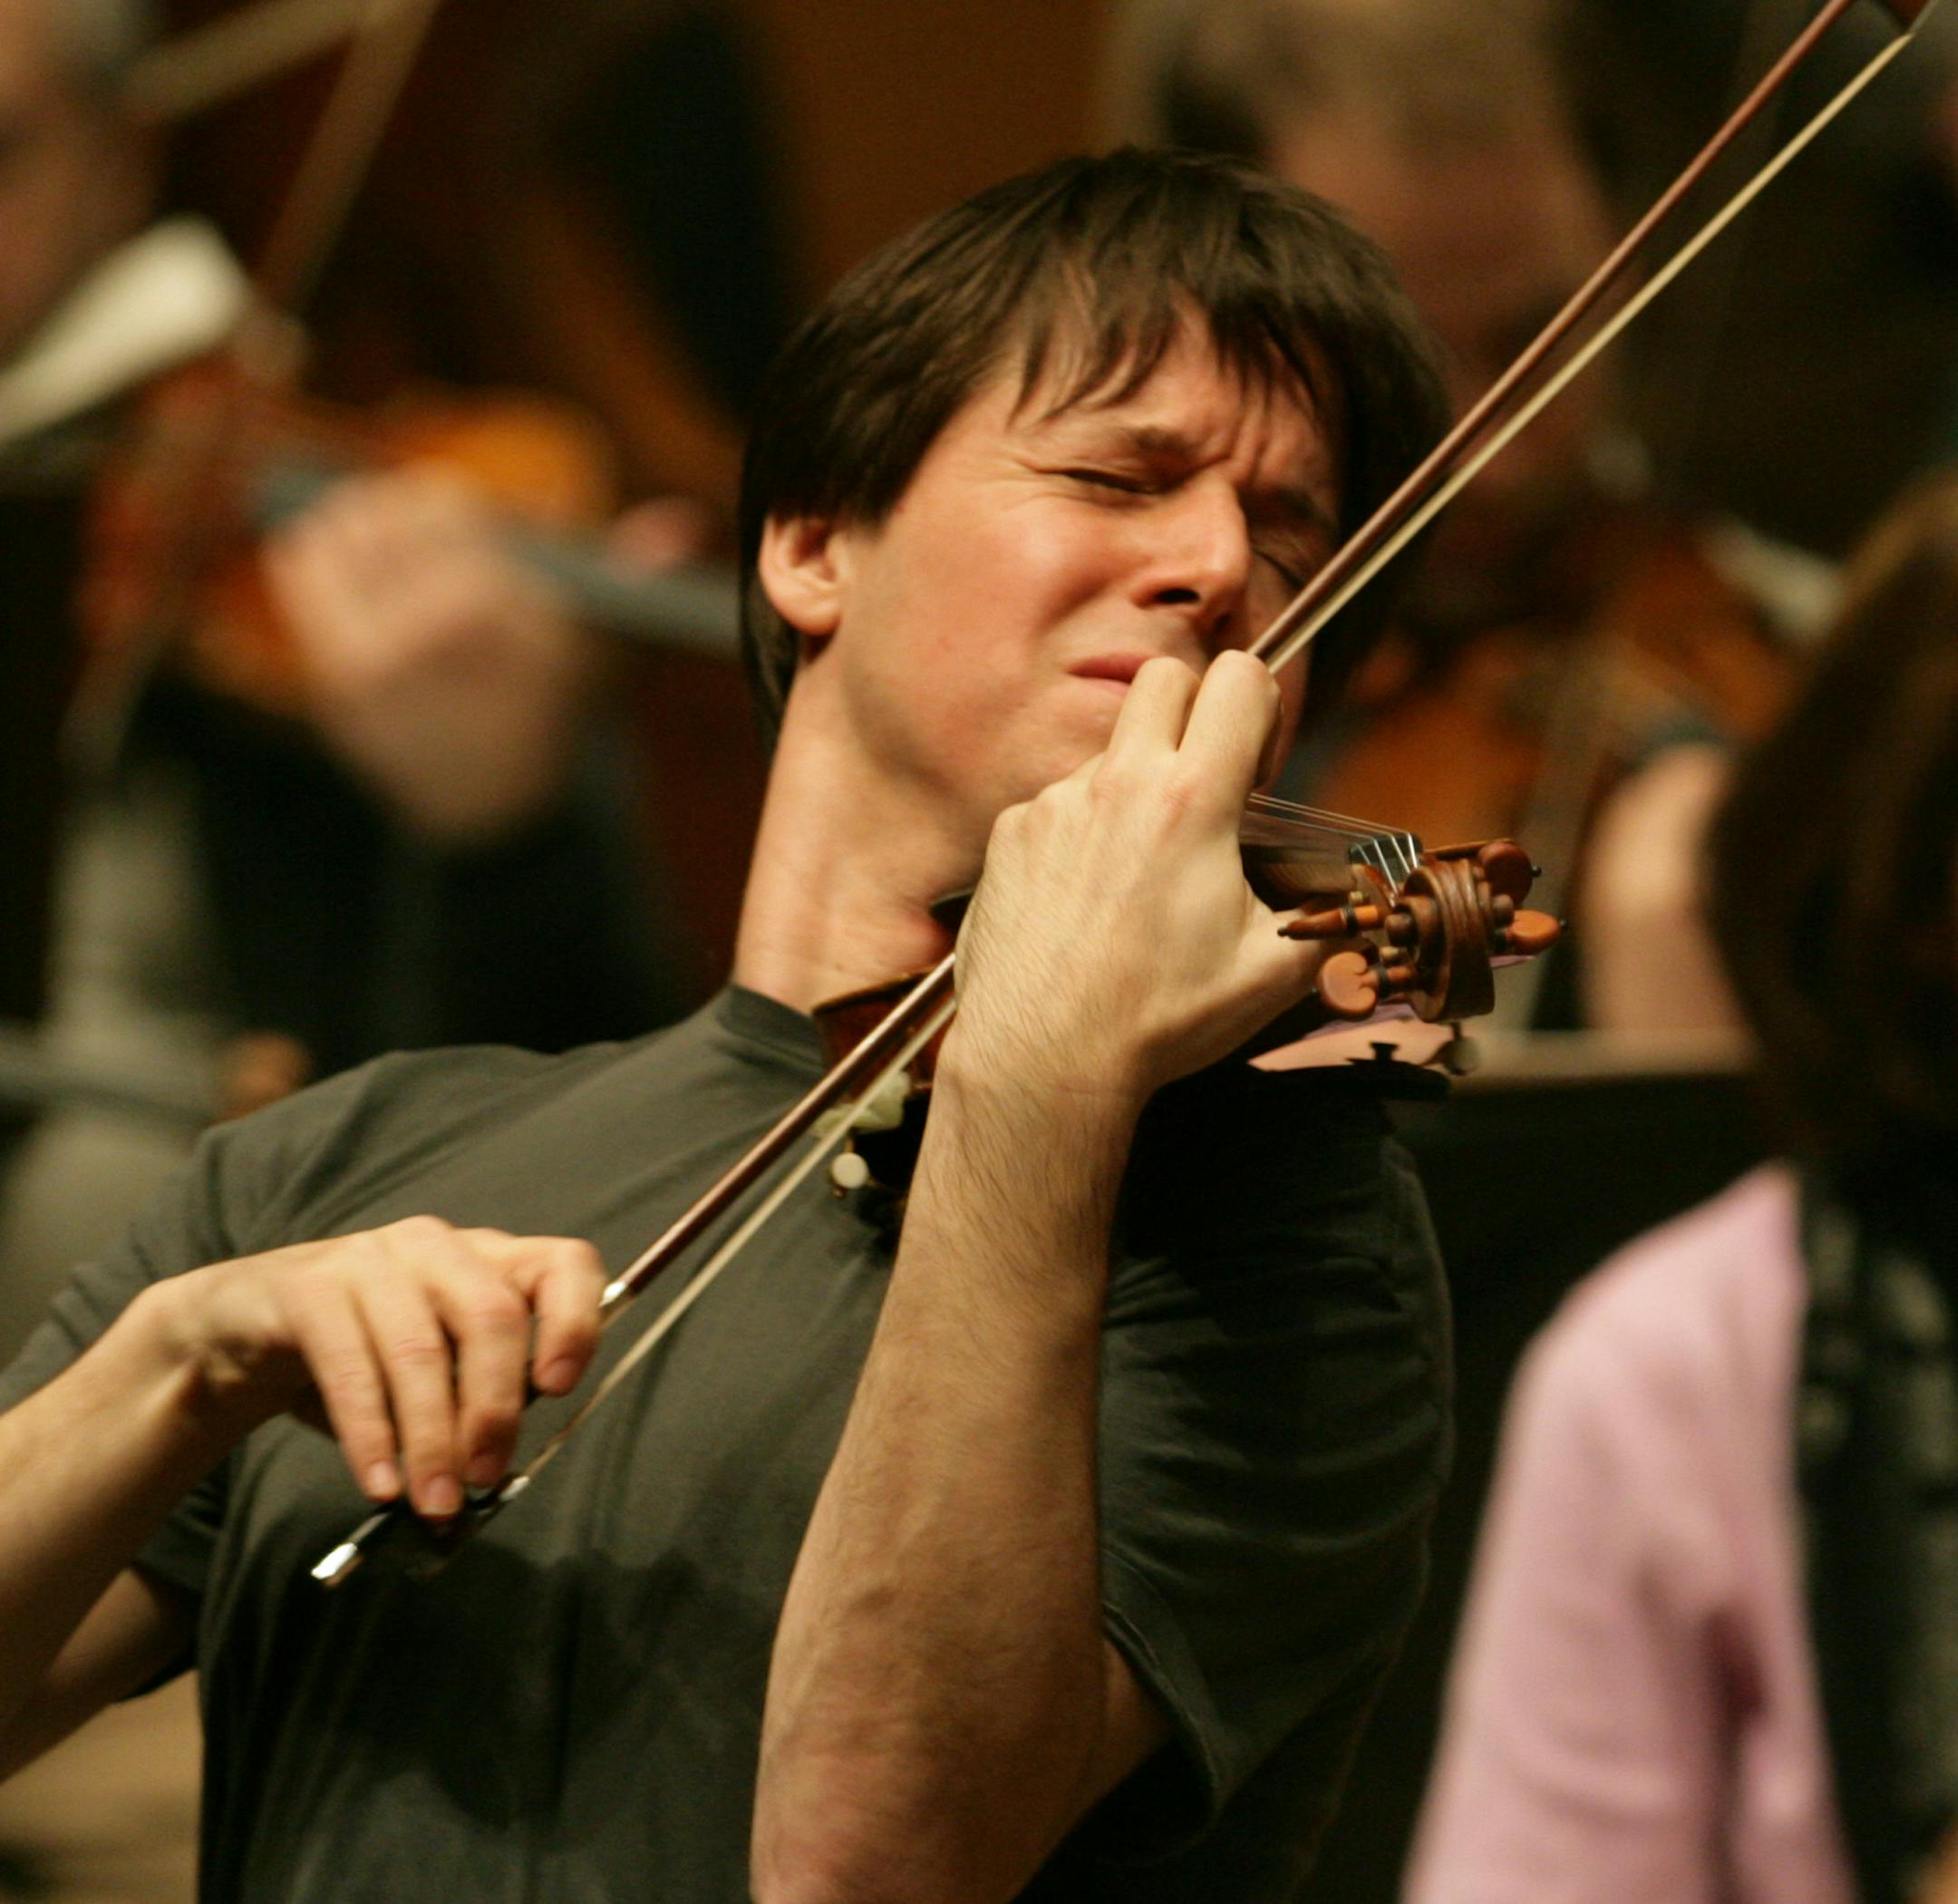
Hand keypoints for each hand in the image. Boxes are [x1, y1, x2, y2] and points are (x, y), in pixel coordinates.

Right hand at [142, 1218, 604, 1517]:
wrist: (240, 1326)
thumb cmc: (362, 1354)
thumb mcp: (432, 1372)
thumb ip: (474, 1401)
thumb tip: (497, 1469)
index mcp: (489, 1259)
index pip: (562, 1266)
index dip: (574, 1322)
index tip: (557, 1388)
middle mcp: (438, 1247)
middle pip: (492, 1314)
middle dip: (495, 1407)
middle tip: (484, 1478)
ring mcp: (372, 1258)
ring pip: (420, 1351)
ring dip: (432, 1439)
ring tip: (434, 1503)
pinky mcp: (309, 1287)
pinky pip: (350, 1368)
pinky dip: (371, 1436)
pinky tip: (380, 1485)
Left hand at [264, 469, 597, 842]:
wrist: (487, 807)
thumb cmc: (545, 710)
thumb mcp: (593, 643)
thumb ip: (629, 577)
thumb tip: (678, 522)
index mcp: (505, 630)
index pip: (448, 518)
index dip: (463, 513)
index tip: (478, 529)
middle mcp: (430, 647)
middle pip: (386, 514)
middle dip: (413, 514)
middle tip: (435, 533)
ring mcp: (373, 669)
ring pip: (337, 529)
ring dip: (363, 526)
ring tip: (393, 548)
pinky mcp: (334, 679)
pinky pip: (300, 566)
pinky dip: (323, 553)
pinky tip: (356, 573)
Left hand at [948, 651, 1332, 1105]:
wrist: (1043, 1058)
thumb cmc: (1158, 1019)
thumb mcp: (1271, 974)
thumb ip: (1325, 922)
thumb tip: (1360, 906)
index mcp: (1190, 801)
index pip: (1239, 679)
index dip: (1260, 705)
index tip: (1255, 764)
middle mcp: (1115, 784)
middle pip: (1163, 680)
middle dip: (1192, 712)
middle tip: (1202, 788)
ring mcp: (1051, 805)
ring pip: (1106, 755)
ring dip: (1132, 789)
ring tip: (1137, 876)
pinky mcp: (1008, 836)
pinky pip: (1054, 806)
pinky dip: (1078, 836)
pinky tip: (1084, 902)